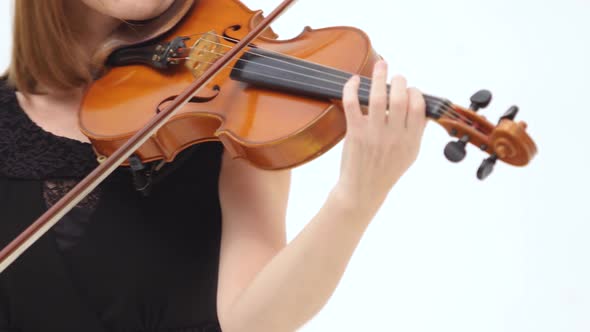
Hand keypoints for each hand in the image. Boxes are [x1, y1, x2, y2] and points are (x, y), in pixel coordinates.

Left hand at [335, 60, 426, 216]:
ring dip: (380, 76)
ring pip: (379, 97)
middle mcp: (395, 136)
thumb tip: (421, 107)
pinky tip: (354, 80)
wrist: (362, 191)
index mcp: (411, 140)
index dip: (415, 92)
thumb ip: (416, 131)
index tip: (410, 89)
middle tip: (395, 75)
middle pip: (401, 98)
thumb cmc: (385, 171)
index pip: (419, 107)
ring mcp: (374, 134)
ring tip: (381, 65)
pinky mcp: (355, 133)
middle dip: (399, 80)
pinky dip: (352, 88)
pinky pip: (353, 104)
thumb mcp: (409, 154)